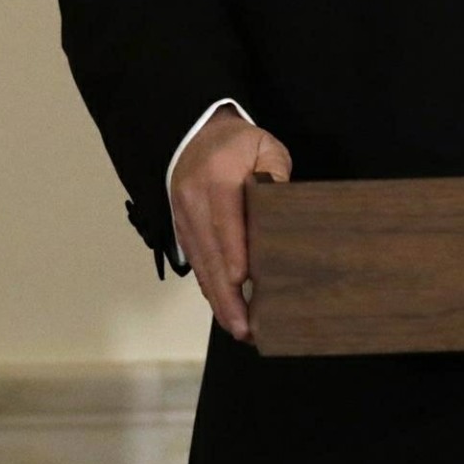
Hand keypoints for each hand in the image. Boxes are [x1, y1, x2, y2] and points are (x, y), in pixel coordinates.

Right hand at [169, 105, 291, 342]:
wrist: (193, 135)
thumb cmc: (238, 143)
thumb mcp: (265, 146)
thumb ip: (276, 171)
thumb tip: (282, 204)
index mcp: (217, 178)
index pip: (225, 220)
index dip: (233, 253)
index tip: (243, 282)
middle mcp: (193, 203)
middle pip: (210, 254)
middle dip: (226, 295)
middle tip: (246, 327)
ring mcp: (183, 219)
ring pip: (200, 265)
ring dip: (217, 299)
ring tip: (239, 328)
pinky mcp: (181, 230)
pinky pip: (196, 263)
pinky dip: (209, 288)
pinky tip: (224, 308)